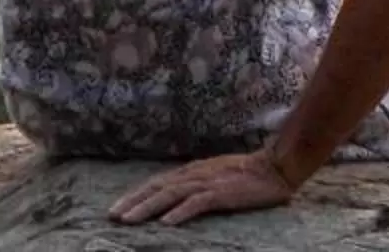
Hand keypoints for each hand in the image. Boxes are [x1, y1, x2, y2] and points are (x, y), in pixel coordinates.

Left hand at [110, 147, 298, 226]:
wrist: (277, 166)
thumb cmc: (248, 173)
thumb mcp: (216, 174)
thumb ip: (196, 182)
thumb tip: (174, 197)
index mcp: (193, 171)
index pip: (157, 182)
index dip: (135, 195)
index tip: (116, 209)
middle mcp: (196, 174)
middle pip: (158, 187)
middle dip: (133, 202)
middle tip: (111, 216)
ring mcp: (209, 182)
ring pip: (171, 194)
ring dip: (148, 207)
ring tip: (129, 220)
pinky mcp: (223, 193)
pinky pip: (198, 203)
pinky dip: (181, 212)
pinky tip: (167, 223)